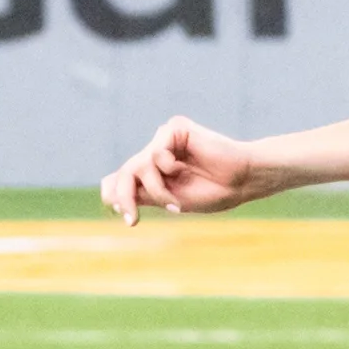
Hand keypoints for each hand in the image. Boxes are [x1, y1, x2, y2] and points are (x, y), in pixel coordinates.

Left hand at [99, 116, 269, 223]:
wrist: (242, 181)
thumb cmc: (212, 192)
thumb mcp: (170, 199)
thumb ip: (141, 194)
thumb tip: (106, 193)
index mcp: (155, 171)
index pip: (121, 178)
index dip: (116, 196)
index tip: (129, 220)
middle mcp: (156, 153)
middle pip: (124, 172)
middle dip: (126, 198)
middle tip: (132, 220)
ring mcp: (164, 140)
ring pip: (138, 165)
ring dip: (155, 190)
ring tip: (175, 204)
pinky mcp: (174, 128)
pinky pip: (155, 152)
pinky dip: (165, 169)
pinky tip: (182, 171)